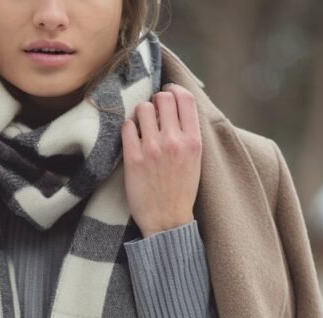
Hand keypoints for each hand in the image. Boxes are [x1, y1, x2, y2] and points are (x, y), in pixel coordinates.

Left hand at [121, 83, 201, 236]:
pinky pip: (127, 127)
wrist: (167, 222)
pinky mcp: (133, 159)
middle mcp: (174, 141)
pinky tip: (132, 139)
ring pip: (143, 108)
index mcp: (193, 141)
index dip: (173, 90)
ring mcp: (153, 149)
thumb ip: (188, 133)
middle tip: (153, 115)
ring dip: (141, 114)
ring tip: (142, 128)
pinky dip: (129, 129)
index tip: (167, 94)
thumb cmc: (181, 191)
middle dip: (156, 102)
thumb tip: (176, 104)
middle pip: (163, 98)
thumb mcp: (195, 161)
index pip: (185, 97)